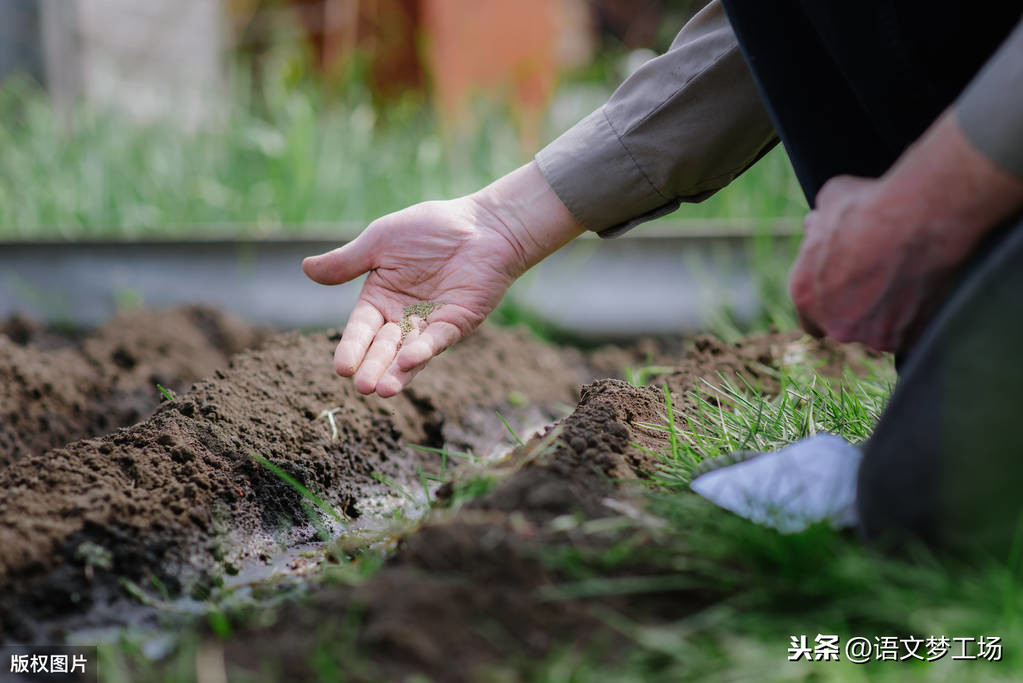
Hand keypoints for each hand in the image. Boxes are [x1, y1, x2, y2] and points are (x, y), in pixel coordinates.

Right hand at [303, 162, 583, 396]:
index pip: (361, 329)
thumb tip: (305, 269)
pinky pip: (438, 340)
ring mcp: (431, 323)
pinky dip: (424, 351)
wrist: (482, 224)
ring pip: (409, 352)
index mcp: (380, 299)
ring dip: (397, 371)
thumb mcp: (381, 241)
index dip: (352, 348)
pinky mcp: (457, 323)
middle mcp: (403, 317)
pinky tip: (410, 362)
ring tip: (383, 389)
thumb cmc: (431, 228)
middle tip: (362, 386)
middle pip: (383, 347)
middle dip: (373, 366)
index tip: (342, 368)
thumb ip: (348, 261)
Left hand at [790, 175, 951, 350]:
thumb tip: (815, 225)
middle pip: (843, 325)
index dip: (826, 303)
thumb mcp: (830, 202)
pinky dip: (914, 318)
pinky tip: (922, 290)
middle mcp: (834, 323)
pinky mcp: (908, 339)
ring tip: (903, 281)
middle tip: (878, 282)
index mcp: (804, 295)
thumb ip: (819, 223)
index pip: (810, 315)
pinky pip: (908, 333)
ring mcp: (872, 335)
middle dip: (856, 309)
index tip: (843, 291)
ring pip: (877, 330)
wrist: (921, 216)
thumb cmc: (871, 204)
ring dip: (886, 315)